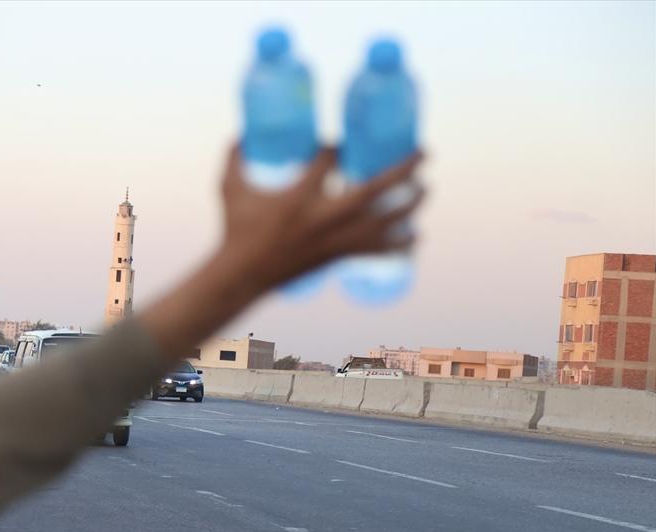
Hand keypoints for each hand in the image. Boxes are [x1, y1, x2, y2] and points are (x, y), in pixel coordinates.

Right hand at [218, 145, 423, 293]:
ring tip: (426, 190)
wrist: (243, 275)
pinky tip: (415, 237)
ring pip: (383, 221)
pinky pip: (376, 251)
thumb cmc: (236, 229)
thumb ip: (235, 157)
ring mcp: (333, 240)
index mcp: (299, 197)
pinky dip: (399, 245)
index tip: (338, 142)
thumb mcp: (229, 188)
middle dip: (403, 168)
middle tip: (423, 152)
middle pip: (374, 189)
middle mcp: (323, 218)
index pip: (329, 160)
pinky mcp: (336, 257)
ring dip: (409, 205)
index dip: (336, 146)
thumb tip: (240, 132)